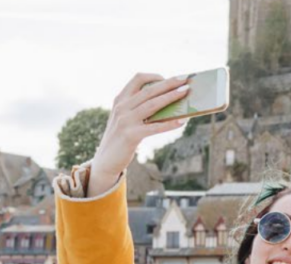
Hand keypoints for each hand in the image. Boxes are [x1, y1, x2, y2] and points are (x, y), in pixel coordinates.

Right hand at [87, 73, 188, 196]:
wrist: (105, 160)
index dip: (154, 76)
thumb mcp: (125, 118)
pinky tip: (182, 121)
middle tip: (185, 79)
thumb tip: (167, 102)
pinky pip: (155, 127)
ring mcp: (125, 121)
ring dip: (171, 97)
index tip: (169, 78)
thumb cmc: (121, 138)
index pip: (137, 79)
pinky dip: (169, 123)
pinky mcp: (131, 136)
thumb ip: (139, 108)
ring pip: (152, 105)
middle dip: (169, 84)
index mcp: (120, 100)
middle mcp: (121, 107)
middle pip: (149, 90)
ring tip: (185, 93)